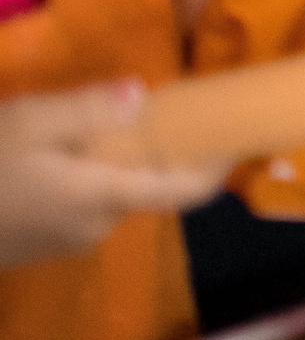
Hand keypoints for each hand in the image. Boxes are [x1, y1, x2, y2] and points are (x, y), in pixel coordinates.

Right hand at [0, 81, 225, 268]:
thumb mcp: (29, 124)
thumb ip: (88, 109)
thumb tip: (142, 95)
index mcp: (105, 198)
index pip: (184, 190)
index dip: (218, 165)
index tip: (241, 134)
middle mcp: (98, 228)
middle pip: (148, 186)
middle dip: (158, 151)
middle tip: (155, 109)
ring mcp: (71, 241)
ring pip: (114, 194)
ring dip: (118, 164)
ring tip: (99, 127)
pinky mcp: (47, 244)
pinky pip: (87, 207)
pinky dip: (91, 180)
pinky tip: (62, 157)